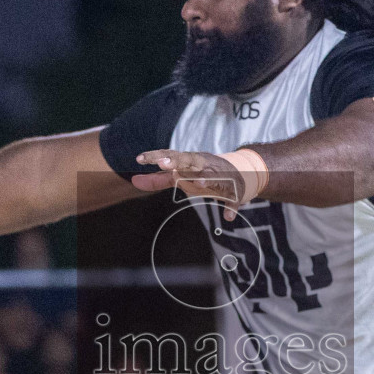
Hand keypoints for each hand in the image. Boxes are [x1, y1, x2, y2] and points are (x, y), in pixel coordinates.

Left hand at [132, 149, 249, 220]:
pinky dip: (231, 206)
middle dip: (178, 162)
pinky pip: (233, 198)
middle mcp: (204, 165)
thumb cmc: (202, 174)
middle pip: (190, 161)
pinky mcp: (233, 190)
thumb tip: (133, 180)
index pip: (170, 156)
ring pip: (212, 176)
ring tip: (198, 183)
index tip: (139, 159)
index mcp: (190, 161)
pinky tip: (227, 217)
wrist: (240, 172)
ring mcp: (220, 176)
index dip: (155, 157)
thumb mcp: (180, 176)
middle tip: (164, 164)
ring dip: (206, 179)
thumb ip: (158, 179)